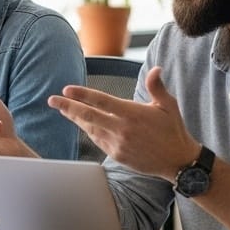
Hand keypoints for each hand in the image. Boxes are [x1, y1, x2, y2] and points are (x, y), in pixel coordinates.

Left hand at [48, 66, 197, 179]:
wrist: (178, 161)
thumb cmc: (173, 129)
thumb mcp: (168, 106)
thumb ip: (157, 87)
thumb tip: (155, 69)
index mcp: (133, 114)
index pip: (102, 101)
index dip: (82, 95)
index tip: (67, 89)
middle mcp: (122, 130)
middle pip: (89, 116)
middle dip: (68, 107)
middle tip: (51, 100)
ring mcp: (118, 144)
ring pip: (90, 129)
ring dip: (76, 118)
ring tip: (62, 109)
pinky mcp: (117, 155)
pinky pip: (98, 141)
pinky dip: (88, 131)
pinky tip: (82, 123)